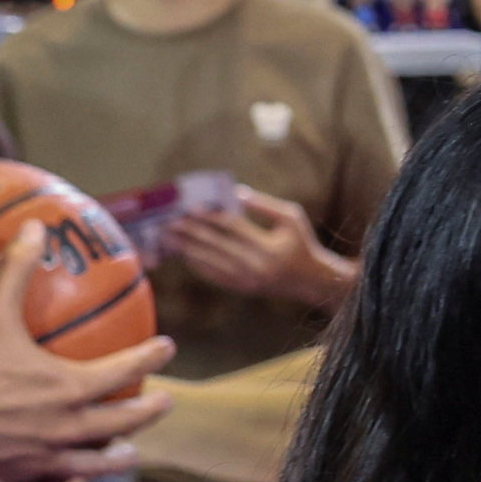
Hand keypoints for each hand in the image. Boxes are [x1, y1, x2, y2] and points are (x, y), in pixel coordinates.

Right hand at [0, 231, 171, 481]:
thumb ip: (13, 272)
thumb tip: (34, 228)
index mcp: (69, 387)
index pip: (126, 370)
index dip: (150, 355)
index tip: (167, 346)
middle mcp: (65, 428)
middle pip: (122, 423)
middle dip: (147, 412)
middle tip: (163, 402)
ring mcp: (41, 460)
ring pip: (91, 465)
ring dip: (113, 459)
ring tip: (127, 453)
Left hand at [175, 189, 353, 312]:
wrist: (310, 280)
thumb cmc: (302, 243)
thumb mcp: (292, 218)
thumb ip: (265, 205)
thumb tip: (235, 193)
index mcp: (269, 246)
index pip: (233, 227)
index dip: (210, 216)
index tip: (190, 207)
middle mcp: (255, 265)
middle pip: (215, 244)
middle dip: (190, 232)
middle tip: (170, 221)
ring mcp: (245, 279)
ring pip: (208, 261)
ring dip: (186, 248)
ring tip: (170, 237)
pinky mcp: (239, 288)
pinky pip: (212, 275)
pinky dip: (196, 263)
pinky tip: (185, 253)